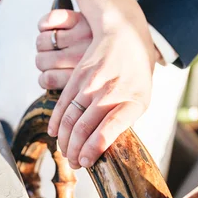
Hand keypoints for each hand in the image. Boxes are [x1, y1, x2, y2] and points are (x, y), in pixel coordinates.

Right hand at [38, 9, 155, 168]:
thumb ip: (125, 119)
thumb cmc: (137, 73)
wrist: (124, 34)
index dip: (93, 148)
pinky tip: (54, 134)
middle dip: (75, 151)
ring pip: (70, 118)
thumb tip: (104, 145)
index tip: (85, 161)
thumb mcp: (142, 96)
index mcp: (132, 101)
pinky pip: (62, 104)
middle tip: (74, 164)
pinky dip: (56, 122)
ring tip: (66, 153)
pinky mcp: (77, 77)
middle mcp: (110, 92)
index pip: (108, 129)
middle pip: (84, 127)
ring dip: (65, 140)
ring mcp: (91, 84)